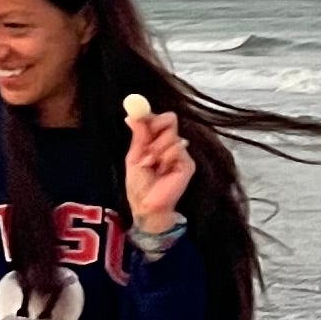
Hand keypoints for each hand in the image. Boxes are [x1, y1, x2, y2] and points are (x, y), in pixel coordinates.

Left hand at [125, 102, 190, 239]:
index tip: (139, 114)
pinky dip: (165, 158)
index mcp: (158, 141)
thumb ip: (138, 136)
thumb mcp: (135, 156)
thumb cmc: (139, 185)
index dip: (151, 115)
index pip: (160, 119)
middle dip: (155, 127)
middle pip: (170, 119)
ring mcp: (181, 154)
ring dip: (156, 149)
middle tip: (146, 139)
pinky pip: (177, 148)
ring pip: (171, 135)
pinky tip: (162, 170)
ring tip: (152, 165)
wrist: (145, 205)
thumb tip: (132, 116)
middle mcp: (172, 144)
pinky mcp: (188, 163)